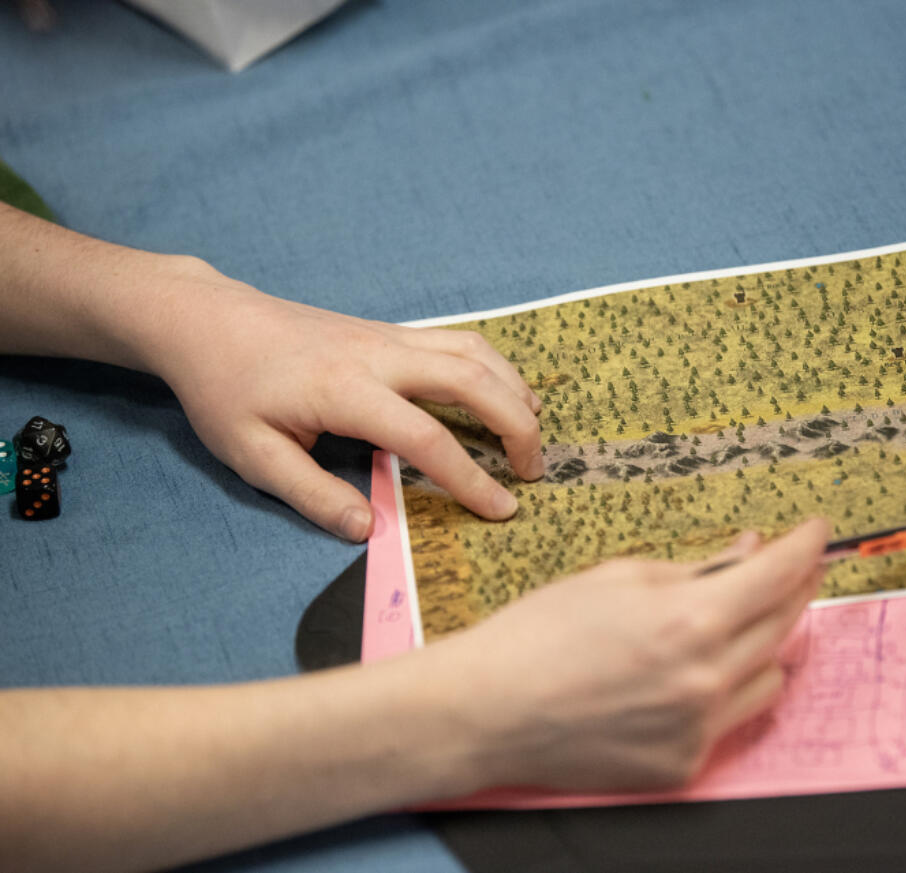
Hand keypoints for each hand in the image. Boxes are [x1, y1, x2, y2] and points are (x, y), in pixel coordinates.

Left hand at [146, 259, 543, 540]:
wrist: (208, 320)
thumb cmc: (225, 390)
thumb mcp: (252, 454)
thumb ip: (312, 494)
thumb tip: (369, 530)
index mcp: (346, 391)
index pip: (429, 438)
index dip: (472, 479)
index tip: (502, 510)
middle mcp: (380, 356)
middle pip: (473, 380)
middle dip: (516, 426)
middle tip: (533, 471)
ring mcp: (388, 337)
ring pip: (475, 352)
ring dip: (514, 389)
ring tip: (532, 431)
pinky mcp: (389, 331)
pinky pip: (459, 342)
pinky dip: (494, 367)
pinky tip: (502, 393)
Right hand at [435, 519, 829, 793]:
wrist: (487, 710)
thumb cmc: (540, 634)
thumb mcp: (618, 577)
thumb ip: (696, 569)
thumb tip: (750, 553)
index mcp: (689, 620)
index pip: (779, 574)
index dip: (806, 546)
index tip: (818, 531)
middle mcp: (705, 680)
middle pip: (786, 624)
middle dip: (793, 587)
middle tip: (785, 568)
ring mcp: (697, 729)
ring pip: (770, 676)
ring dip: (761, 644)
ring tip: (722, 627)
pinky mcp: (684, 765)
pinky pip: (731, 719)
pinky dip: (722, 692)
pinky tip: (682, 677)